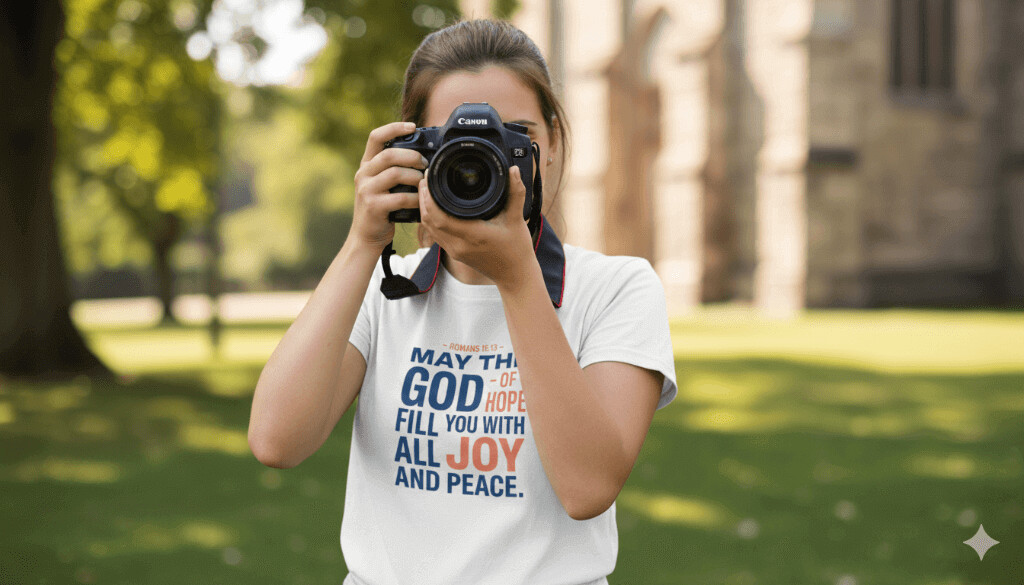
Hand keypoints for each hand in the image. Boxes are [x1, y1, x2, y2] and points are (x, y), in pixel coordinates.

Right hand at [348, 122, 428, 250]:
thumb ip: (393, 169)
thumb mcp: (382, 184)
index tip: (412, 126)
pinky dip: (415, 198)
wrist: (366, 236)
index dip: (394, 128)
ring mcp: (366, 190)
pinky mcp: (373, 206)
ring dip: (415, 177)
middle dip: (412, 156)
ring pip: (395, 173)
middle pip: (389, 154)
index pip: (375, 137)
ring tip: (424, 182)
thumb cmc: (381, 208)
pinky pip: (400, 197)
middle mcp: (363, 174)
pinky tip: (420, 201)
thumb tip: (423, 155)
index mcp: (367, 165)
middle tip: (425, 164)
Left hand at [417, 165, 535, 288]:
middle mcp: (459, 244)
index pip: (439, 216)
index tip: (430, 176)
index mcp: (472, 235)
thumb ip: (516, 193)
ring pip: (428, 228)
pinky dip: (430, 219)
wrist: (515, 276)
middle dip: (423, 198)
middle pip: (428, 220)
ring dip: (424, 208)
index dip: (429, 196)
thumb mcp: (517, 220)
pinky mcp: (455, 253)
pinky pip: (435, 234)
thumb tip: (513, 170)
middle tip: (426, 178)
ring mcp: (455, 250)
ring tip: (426, 189)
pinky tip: (432, 207)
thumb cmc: (517, 249)